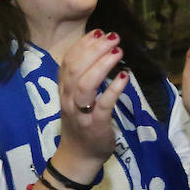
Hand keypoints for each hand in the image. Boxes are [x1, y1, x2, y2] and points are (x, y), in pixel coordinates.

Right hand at [49, 30, 130, 182]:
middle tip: (114, 37)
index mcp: (64, 90)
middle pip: (76, 68)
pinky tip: (125, 77)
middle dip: (95, 49)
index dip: (82, 44)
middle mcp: (68, 99)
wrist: (79, 157)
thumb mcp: (75, 99)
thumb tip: (98, 52)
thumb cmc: (81, 125)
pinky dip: (113, 89)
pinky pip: (103, 104)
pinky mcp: (96, 125)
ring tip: (118, 51)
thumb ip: (82, 78)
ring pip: (85, 84)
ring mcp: (81, 113)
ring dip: (102, 64)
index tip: (99, 32)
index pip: (68, 61)